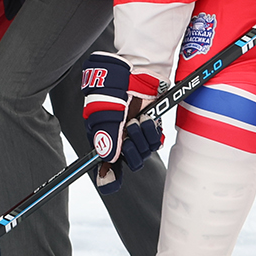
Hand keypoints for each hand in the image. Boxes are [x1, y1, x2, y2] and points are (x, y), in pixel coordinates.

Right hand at [80, 52, 161, 194]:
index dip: (106, 176)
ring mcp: (133, 134)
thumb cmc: (117, 87)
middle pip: (127, 161)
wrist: (138, 70)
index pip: (102, 164)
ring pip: (143, 153)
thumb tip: (107, 158)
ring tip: (140, 119)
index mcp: (101, 136)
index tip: (109, 185)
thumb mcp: (107, 110)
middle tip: (131, 129)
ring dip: (144, 138)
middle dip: (133, 149)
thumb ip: (107, 135)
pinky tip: (149, 120)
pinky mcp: (148, 128)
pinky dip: (154, 133)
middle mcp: (117, 139)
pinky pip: (155, 143)